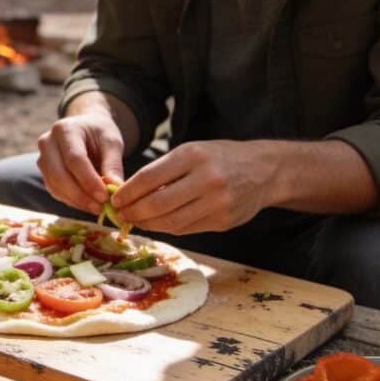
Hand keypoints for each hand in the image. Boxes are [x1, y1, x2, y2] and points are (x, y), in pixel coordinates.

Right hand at [36, 112, 125, 215]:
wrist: (85, 128)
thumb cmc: (99, 133)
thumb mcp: (112, 142)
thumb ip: (113, 164)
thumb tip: (115, 188)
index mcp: (65, 130)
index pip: (74, 159)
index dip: (88, 180)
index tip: (105, 196)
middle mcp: (47, 143)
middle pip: (59, 174)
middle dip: (80, 195)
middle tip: (100, 207)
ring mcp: (42, 158)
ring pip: (55, 185)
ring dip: (76, 201)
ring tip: (97, 208)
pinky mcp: (44, 172)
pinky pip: (55, 190)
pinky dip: (71, 201)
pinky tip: (87, 204)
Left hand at [110, 140, 272, 233]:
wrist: (265, 170)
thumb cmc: (219, 158)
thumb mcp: (192, 152)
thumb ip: (164, 171)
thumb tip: (129, 193)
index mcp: (193, 156)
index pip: (149, 177)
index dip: (127, 192)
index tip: (114, 199)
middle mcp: (206, 179)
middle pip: (157, 203)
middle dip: (133, 212)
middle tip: (120, 214)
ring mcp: (218, 203)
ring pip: (171, 222)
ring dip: (147, 224)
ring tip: (135, 220)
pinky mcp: (224, 221)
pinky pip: (186, 229)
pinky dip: (167, 228)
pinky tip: (157, 224)